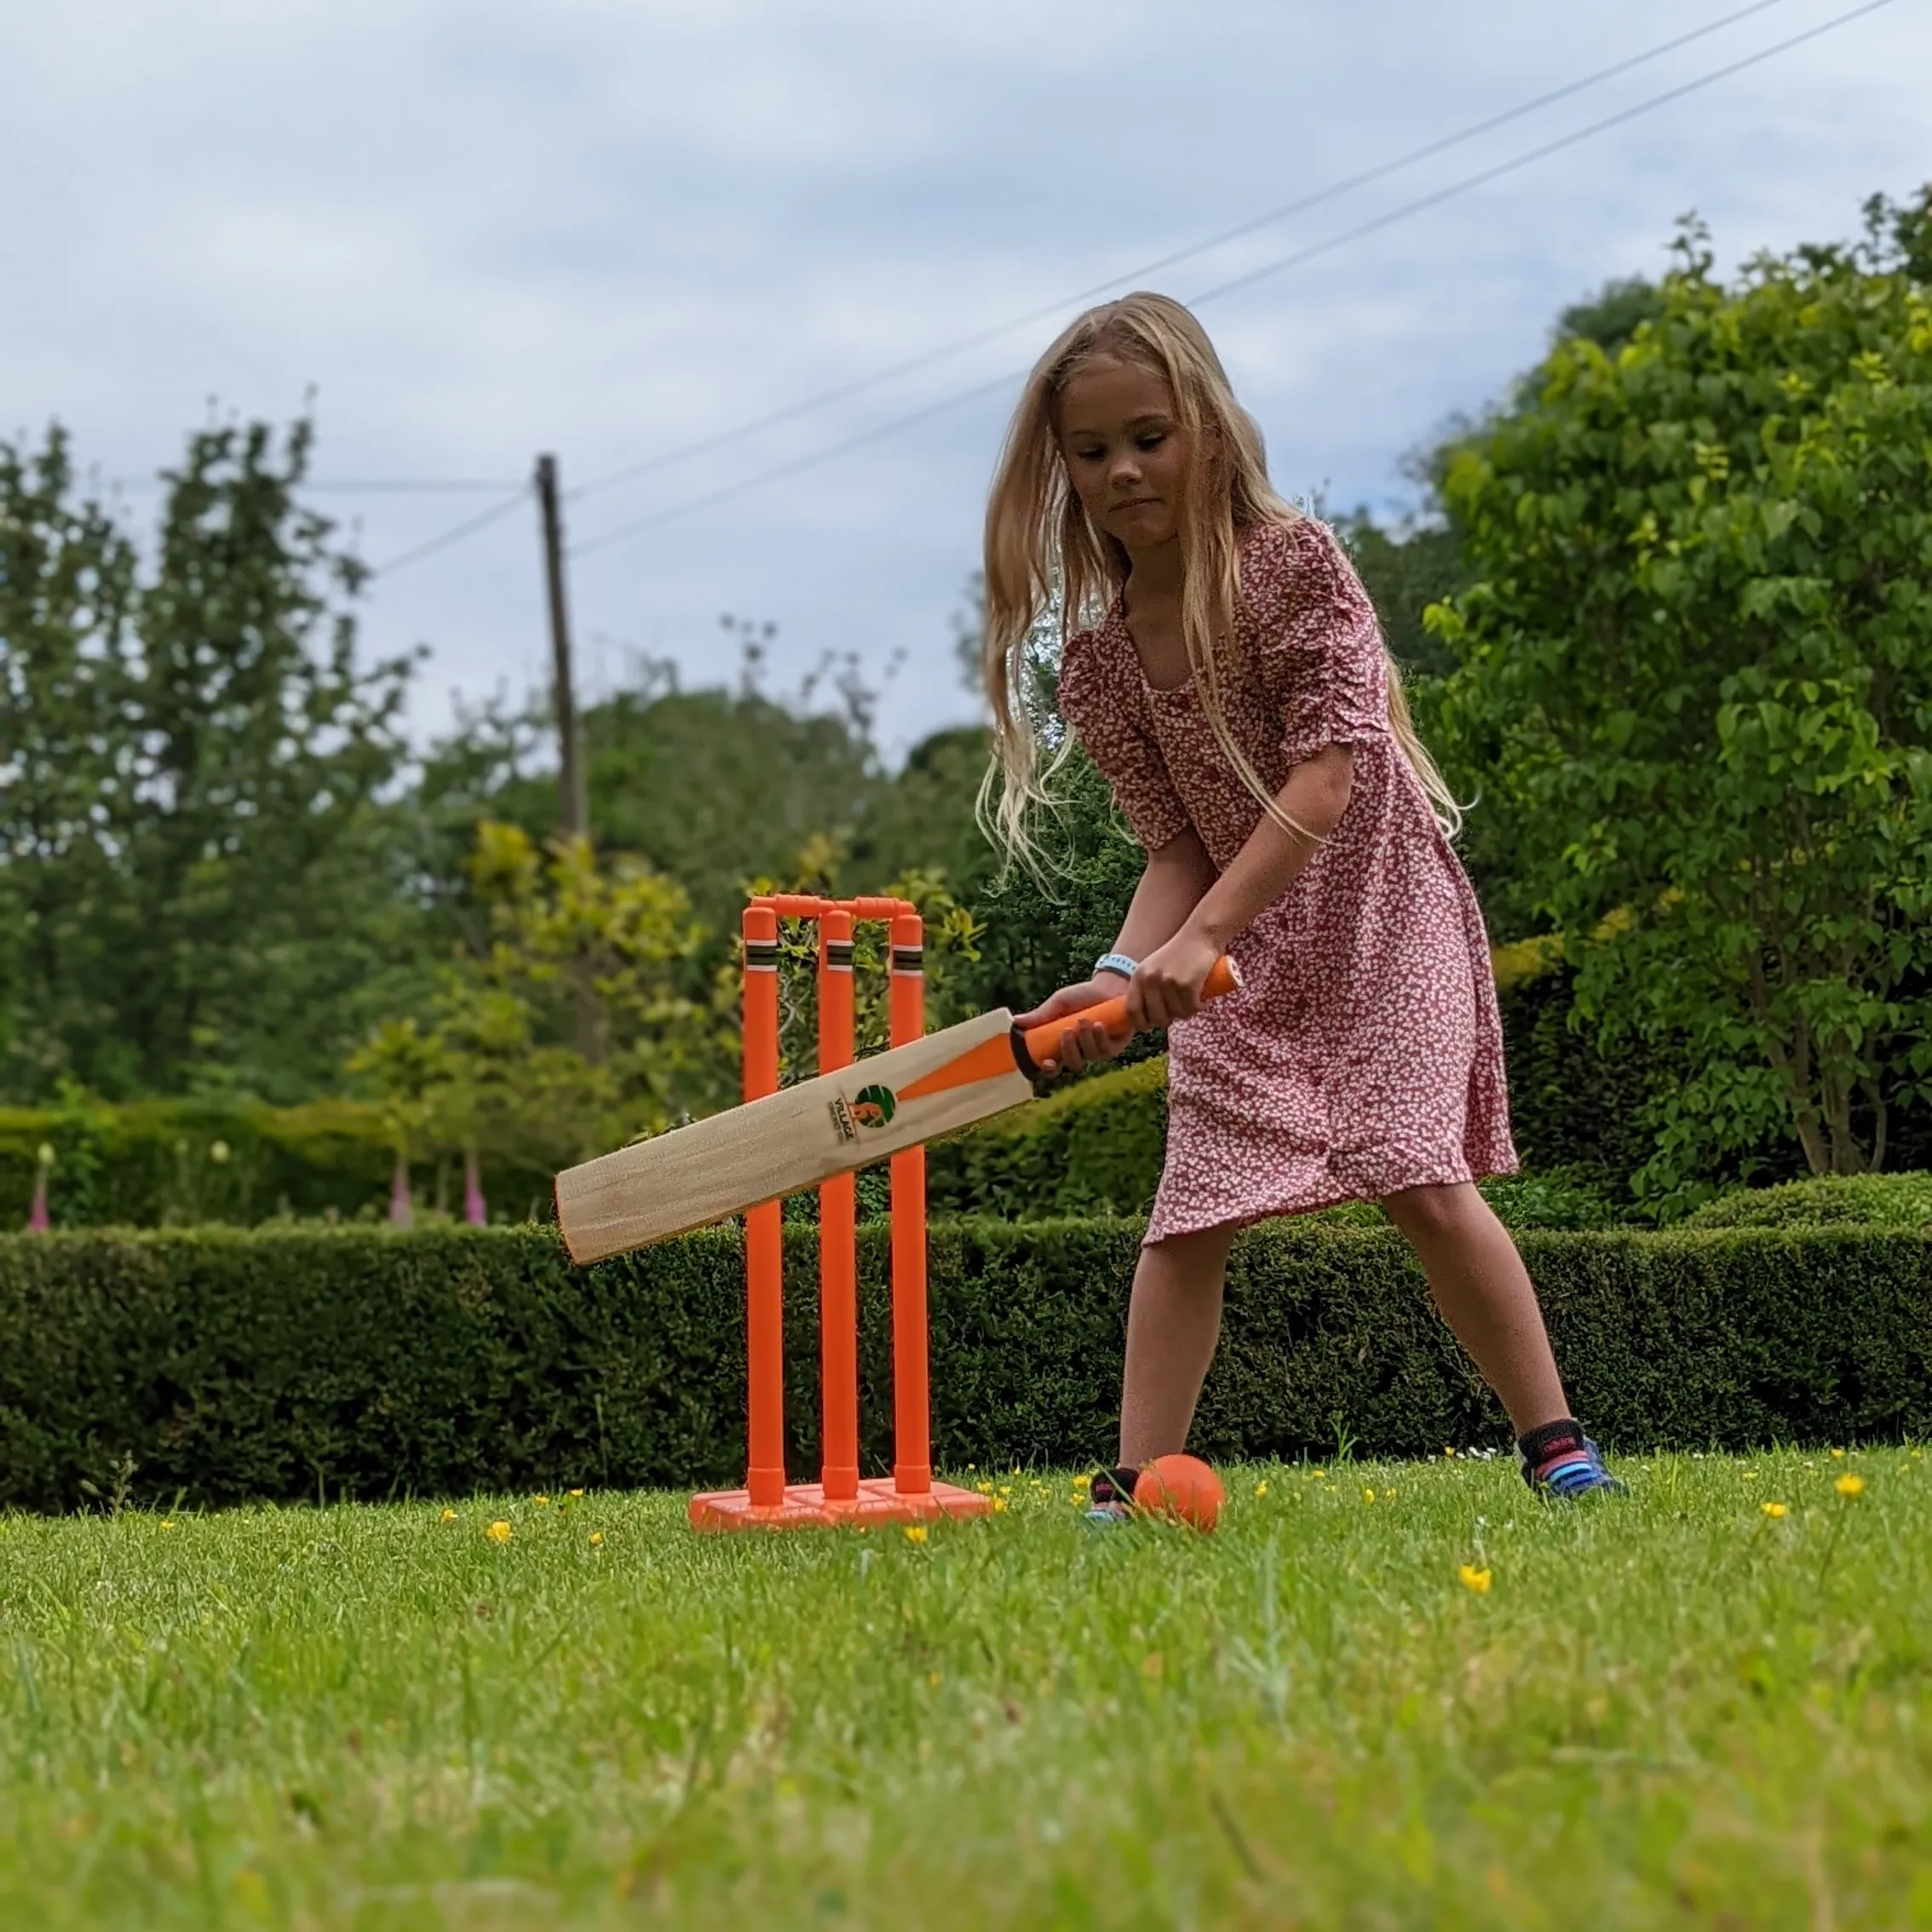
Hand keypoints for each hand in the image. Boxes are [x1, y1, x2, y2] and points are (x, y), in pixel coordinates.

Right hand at [1012, 979, 1130, 1077]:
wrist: (1108, 986)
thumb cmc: (1082, 995)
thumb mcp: (1058, 1003)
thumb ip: (1040, 1015)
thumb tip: (1015, 1022)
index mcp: (1064, 1045)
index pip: (1054, 1067)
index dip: (1049, 1070)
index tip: (1048, 1063)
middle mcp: (1081, 1052)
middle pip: (1072, 1065)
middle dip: (1068, 1050)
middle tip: (1067, 1031)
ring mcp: (1099, 1051)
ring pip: (1089, 1056)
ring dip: (1085, 1039)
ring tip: (1084, 1019)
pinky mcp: (1115, 1046)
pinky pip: (1106, 1051)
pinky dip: (1100, 1038)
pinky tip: (1099, 1024)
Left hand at [1126, 925, 1223, 1031]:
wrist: (1200, 935)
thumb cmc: (1178, 954)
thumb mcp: (1153, 968)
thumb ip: (1146, 988)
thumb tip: (1145, 1019)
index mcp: (1138, 976)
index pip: (1131, 1010)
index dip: (1140, 1023)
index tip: (1150, 1026)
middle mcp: (1150, 979)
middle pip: (1155, 1017)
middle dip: (1167, 1020)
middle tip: (1177, 1013)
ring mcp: (1168, 982)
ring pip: (1176, 1014)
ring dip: (1185, 1013)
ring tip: (1190, 1002)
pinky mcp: (1186, 984)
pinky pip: (1190, 1009)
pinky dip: (1197, 1008)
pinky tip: (1201, 1001)